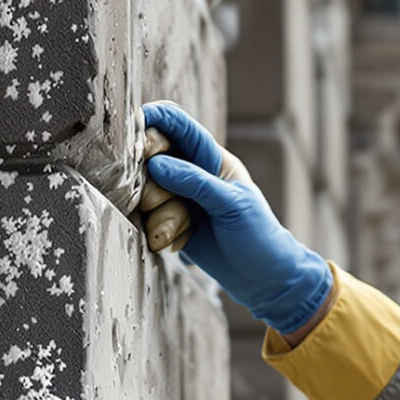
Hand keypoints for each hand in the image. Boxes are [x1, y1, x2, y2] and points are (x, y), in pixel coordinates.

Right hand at [137, 101, 331, 332]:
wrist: (263, 280)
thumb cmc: (258, 236)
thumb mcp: (231, 204)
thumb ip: (194, 182)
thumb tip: (156, 164)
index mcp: (212, 159)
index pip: (180, 127)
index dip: (157, 119)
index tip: (136, 121)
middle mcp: (192, 175)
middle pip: (152, 158)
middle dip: (152, 179)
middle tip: (160, 198)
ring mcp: (179, 200)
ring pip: (147, 193)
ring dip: (160, 213)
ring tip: (184, 229)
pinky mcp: (170, 225)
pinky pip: (148, 220)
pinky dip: (160, 232)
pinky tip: (181, 242)